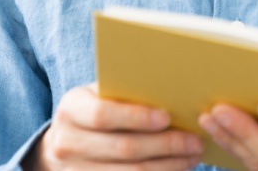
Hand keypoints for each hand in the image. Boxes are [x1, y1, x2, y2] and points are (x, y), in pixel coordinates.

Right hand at [25, 83, 203, 170]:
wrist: (63, 144)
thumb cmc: (91, 111)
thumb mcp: (97, 96)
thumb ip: (122, 93)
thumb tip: (169, 93)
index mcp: (70, 110)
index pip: (103, 114)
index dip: (136, 116)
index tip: (167, 116)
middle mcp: (68, 143)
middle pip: (123, 148)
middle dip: (165, 145)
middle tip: (194, 140)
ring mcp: (76, 170)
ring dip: (168, 165)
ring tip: (193, 155)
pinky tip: (177, 168)